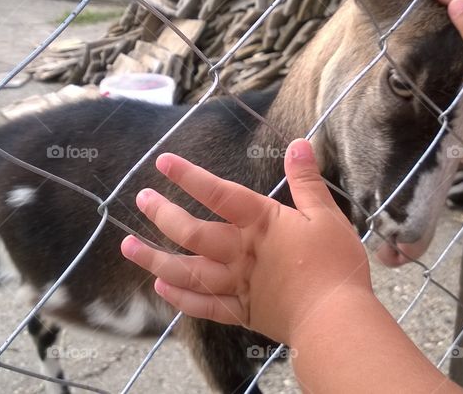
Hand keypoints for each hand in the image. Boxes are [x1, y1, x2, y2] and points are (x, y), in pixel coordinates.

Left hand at [120, 139, 372, 344]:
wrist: (334, 319)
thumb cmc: (334, 265)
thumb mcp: (326, 215)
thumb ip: (307, 181)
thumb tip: (298, 144)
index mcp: (260, 223)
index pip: (217, 193)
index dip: (189, 176)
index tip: (163, 162)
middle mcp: (239, 252)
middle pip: (190, 232)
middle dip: (162, 214)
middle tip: (142, 199)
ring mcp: (234, 284)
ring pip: (185, 270)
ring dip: (153, 258)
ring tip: (128, 246)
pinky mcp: (238, 312)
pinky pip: (200, 306)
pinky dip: (178, 297)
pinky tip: (160, 288)